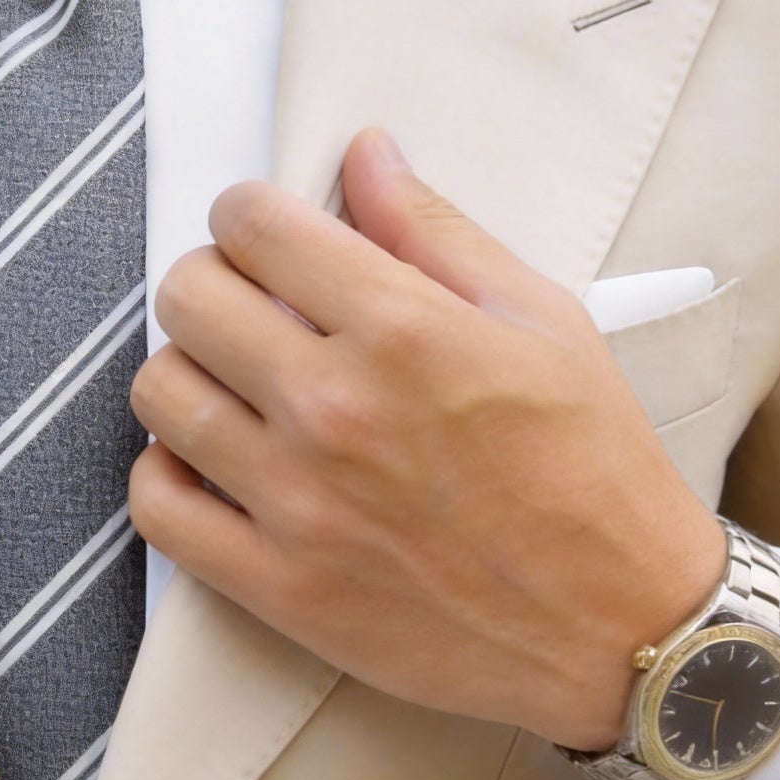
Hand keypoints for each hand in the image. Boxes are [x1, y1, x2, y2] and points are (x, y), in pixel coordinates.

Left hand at [128, 128, 725, 752]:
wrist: (622, 627)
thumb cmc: (593, 468)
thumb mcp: (542, 321)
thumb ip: (435, 231)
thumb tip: (363, 152)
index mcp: (401, 330)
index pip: (252, 225)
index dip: (249, 215)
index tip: (267, 237)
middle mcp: (334, 408)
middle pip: (188, 298)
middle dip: (212, 283)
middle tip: (251, 309)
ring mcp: (296, 502)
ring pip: (160, 393)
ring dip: (186, 373)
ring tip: (233, 387)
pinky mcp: (277, 585)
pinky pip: (157, 507)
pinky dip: (167, 474)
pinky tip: (213, 464)